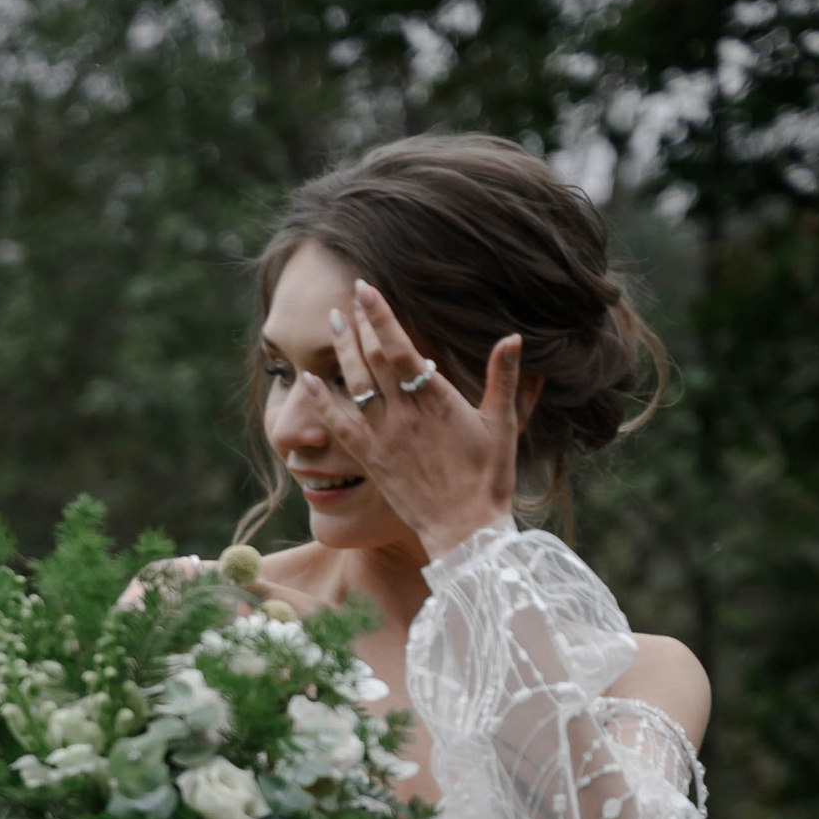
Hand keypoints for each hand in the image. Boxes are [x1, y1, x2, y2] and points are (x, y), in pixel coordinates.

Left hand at [329, 277, 521, 559]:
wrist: (465, 530)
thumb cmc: (489, 478)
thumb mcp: (504, 424)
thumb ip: (505, 378)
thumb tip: (513, 337)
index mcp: (437, 400)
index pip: (400, 347)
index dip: (380, 315)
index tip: (365, 288)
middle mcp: (405, 415)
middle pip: (373, 359)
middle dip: (358, 324)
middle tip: (346, 297)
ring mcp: (384, 438)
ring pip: (355, 385)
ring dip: (340, 351)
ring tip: (331, 321)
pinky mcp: (371, 460)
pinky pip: (339, 426)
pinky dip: (321, 401)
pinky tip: (306, 379)